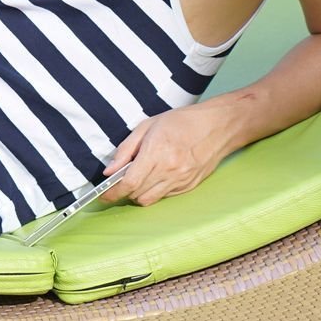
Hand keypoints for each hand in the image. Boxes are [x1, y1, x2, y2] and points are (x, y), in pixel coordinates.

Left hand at [98, 100, 240, 207]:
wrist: (217, 126)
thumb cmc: (182, 121)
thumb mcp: (148, 125)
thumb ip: (126, 149)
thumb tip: (109, 170)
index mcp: (157, 151)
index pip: (129, 182)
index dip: (112, 192)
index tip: (102, 195)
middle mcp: (169, 169)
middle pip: (137, 194)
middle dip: (123, 192)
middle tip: (118, 183)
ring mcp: (180, 180)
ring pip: (149, 199)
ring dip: (138, 193)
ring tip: (138, 178)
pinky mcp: (189, 187)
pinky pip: (164, 196)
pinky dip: (154, 190)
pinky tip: (156, 176)